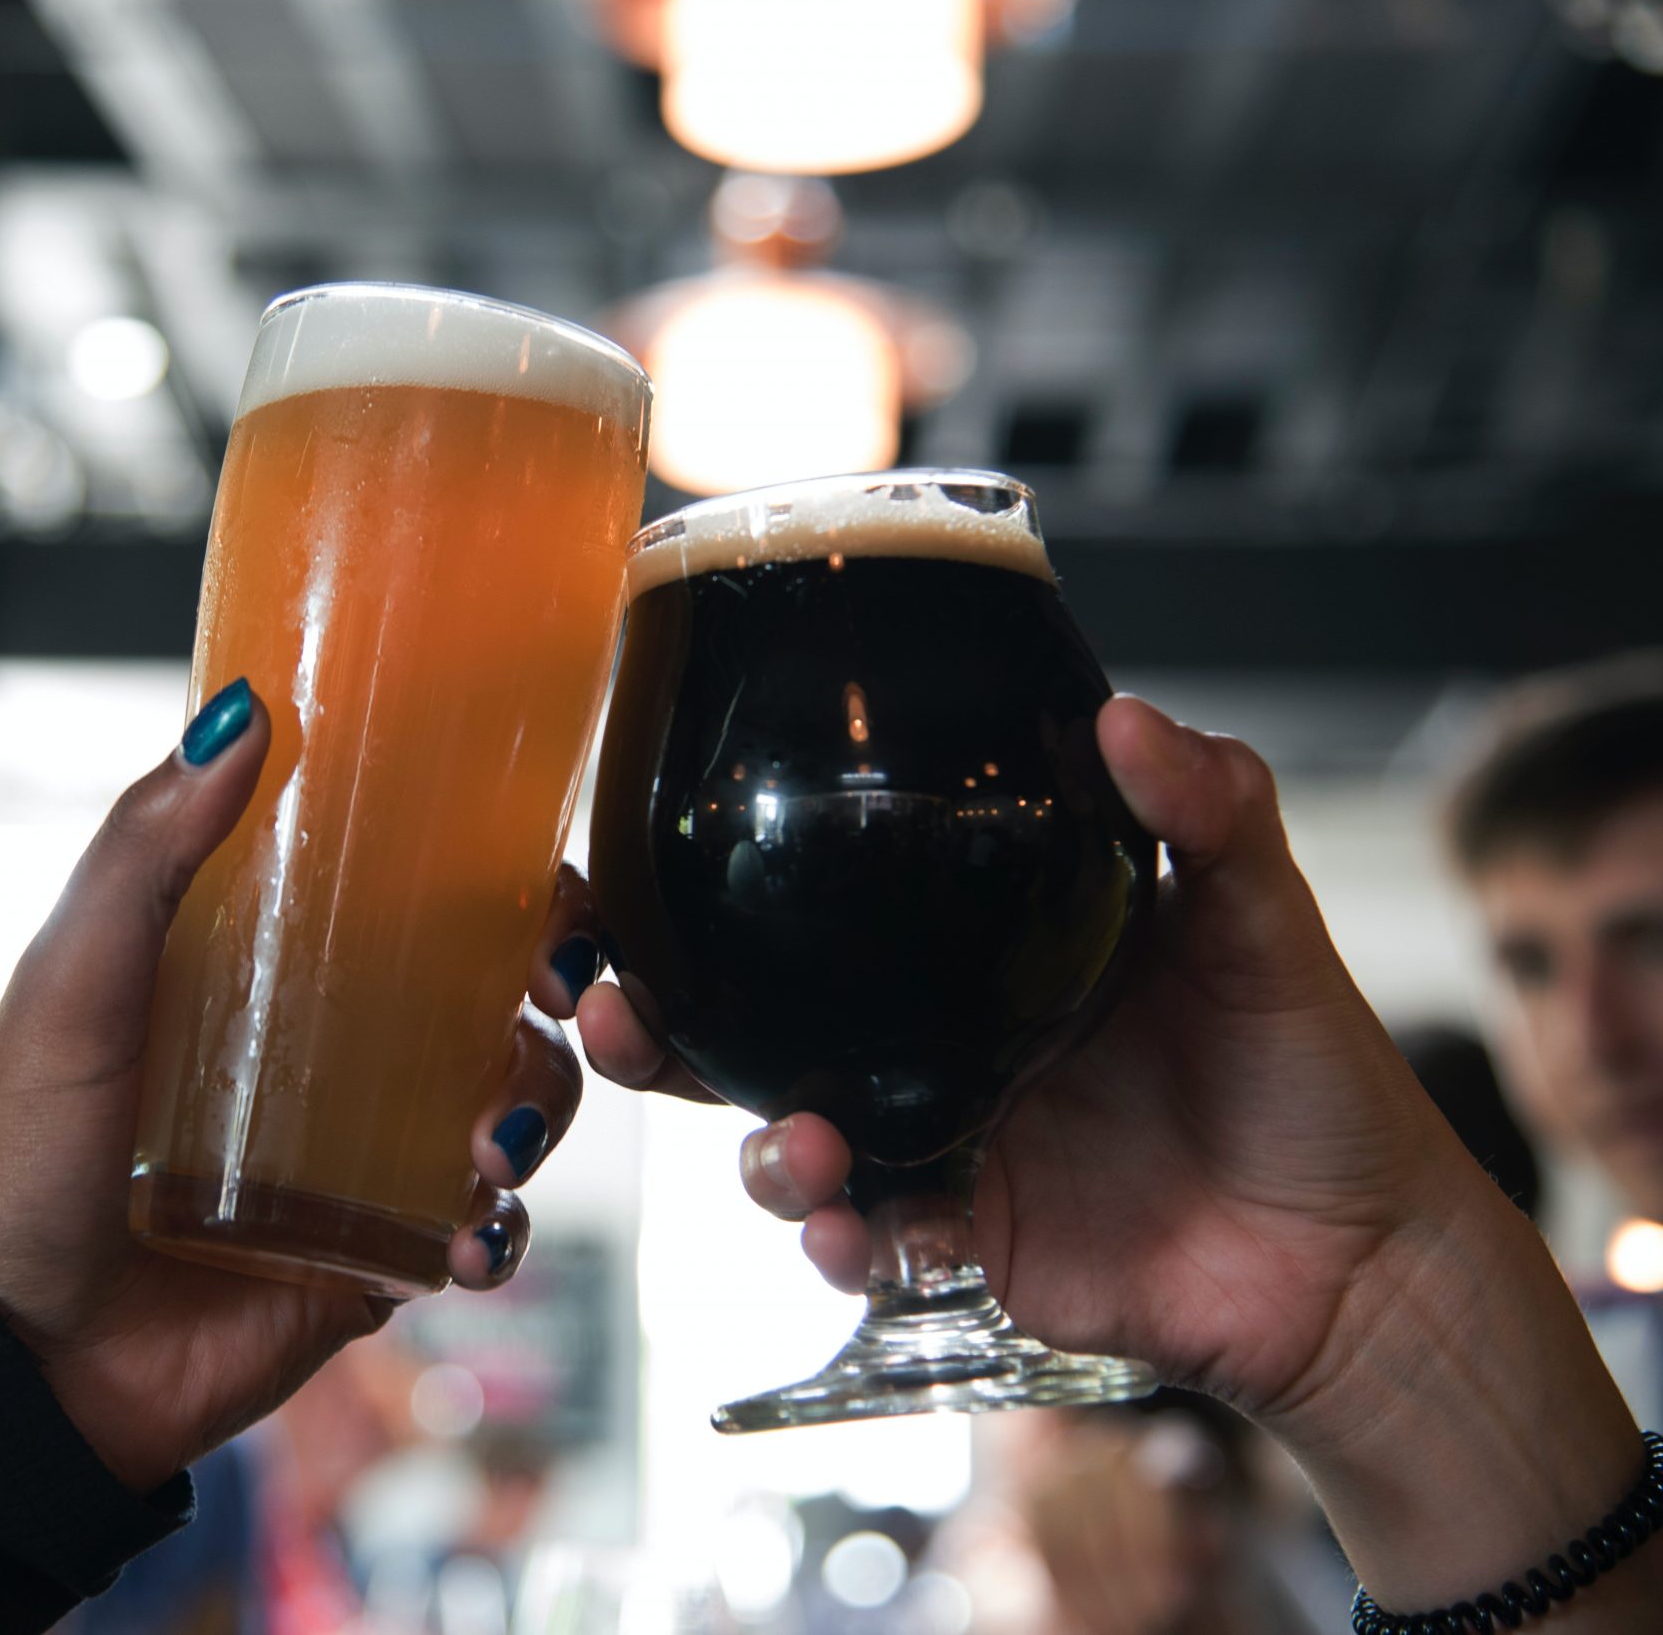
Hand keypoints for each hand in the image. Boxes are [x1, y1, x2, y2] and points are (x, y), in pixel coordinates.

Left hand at [0, 684, 592, 1493]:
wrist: (16, 1358)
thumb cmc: (21, 1158)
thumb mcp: (71, 983)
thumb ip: (146, 851)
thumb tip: (239, 715)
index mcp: (275, 964)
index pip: (420, 892)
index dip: (506, 879)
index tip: (543, 884)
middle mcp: (337, 1051)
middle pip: (500, 994)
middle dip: (560, 996)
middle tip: (557, 1005)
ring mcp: (366, 1157)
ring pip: (514, 1108)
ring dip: (536, 1111)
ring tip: (492, 1147)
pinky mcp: (376, 1258)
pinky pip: (481, 1235)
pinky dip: (498, 1232)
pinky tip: (465, 1239)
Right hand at [582, 695, 1651, 1610]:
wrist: (1365, 1260)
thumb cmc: (1316, 1078)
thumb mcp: (1262, 918)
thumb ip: (1206, 810)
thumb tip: (1126, 716)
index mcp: (974, 947)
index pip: (814, 908)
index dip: (706, 895)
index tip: (621, 867)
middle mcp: (935, 1040)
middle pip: (755, 1027)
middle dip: (658, 1028)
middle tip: (610, 1010)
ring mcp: (944, 1141)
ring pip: (786, 1138)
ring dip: (755, 1148)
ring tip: (795, 1151)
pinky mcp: (967, 1238)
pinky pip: (868, 1238)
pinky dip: (841, 1240)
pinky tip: (856, 1231)